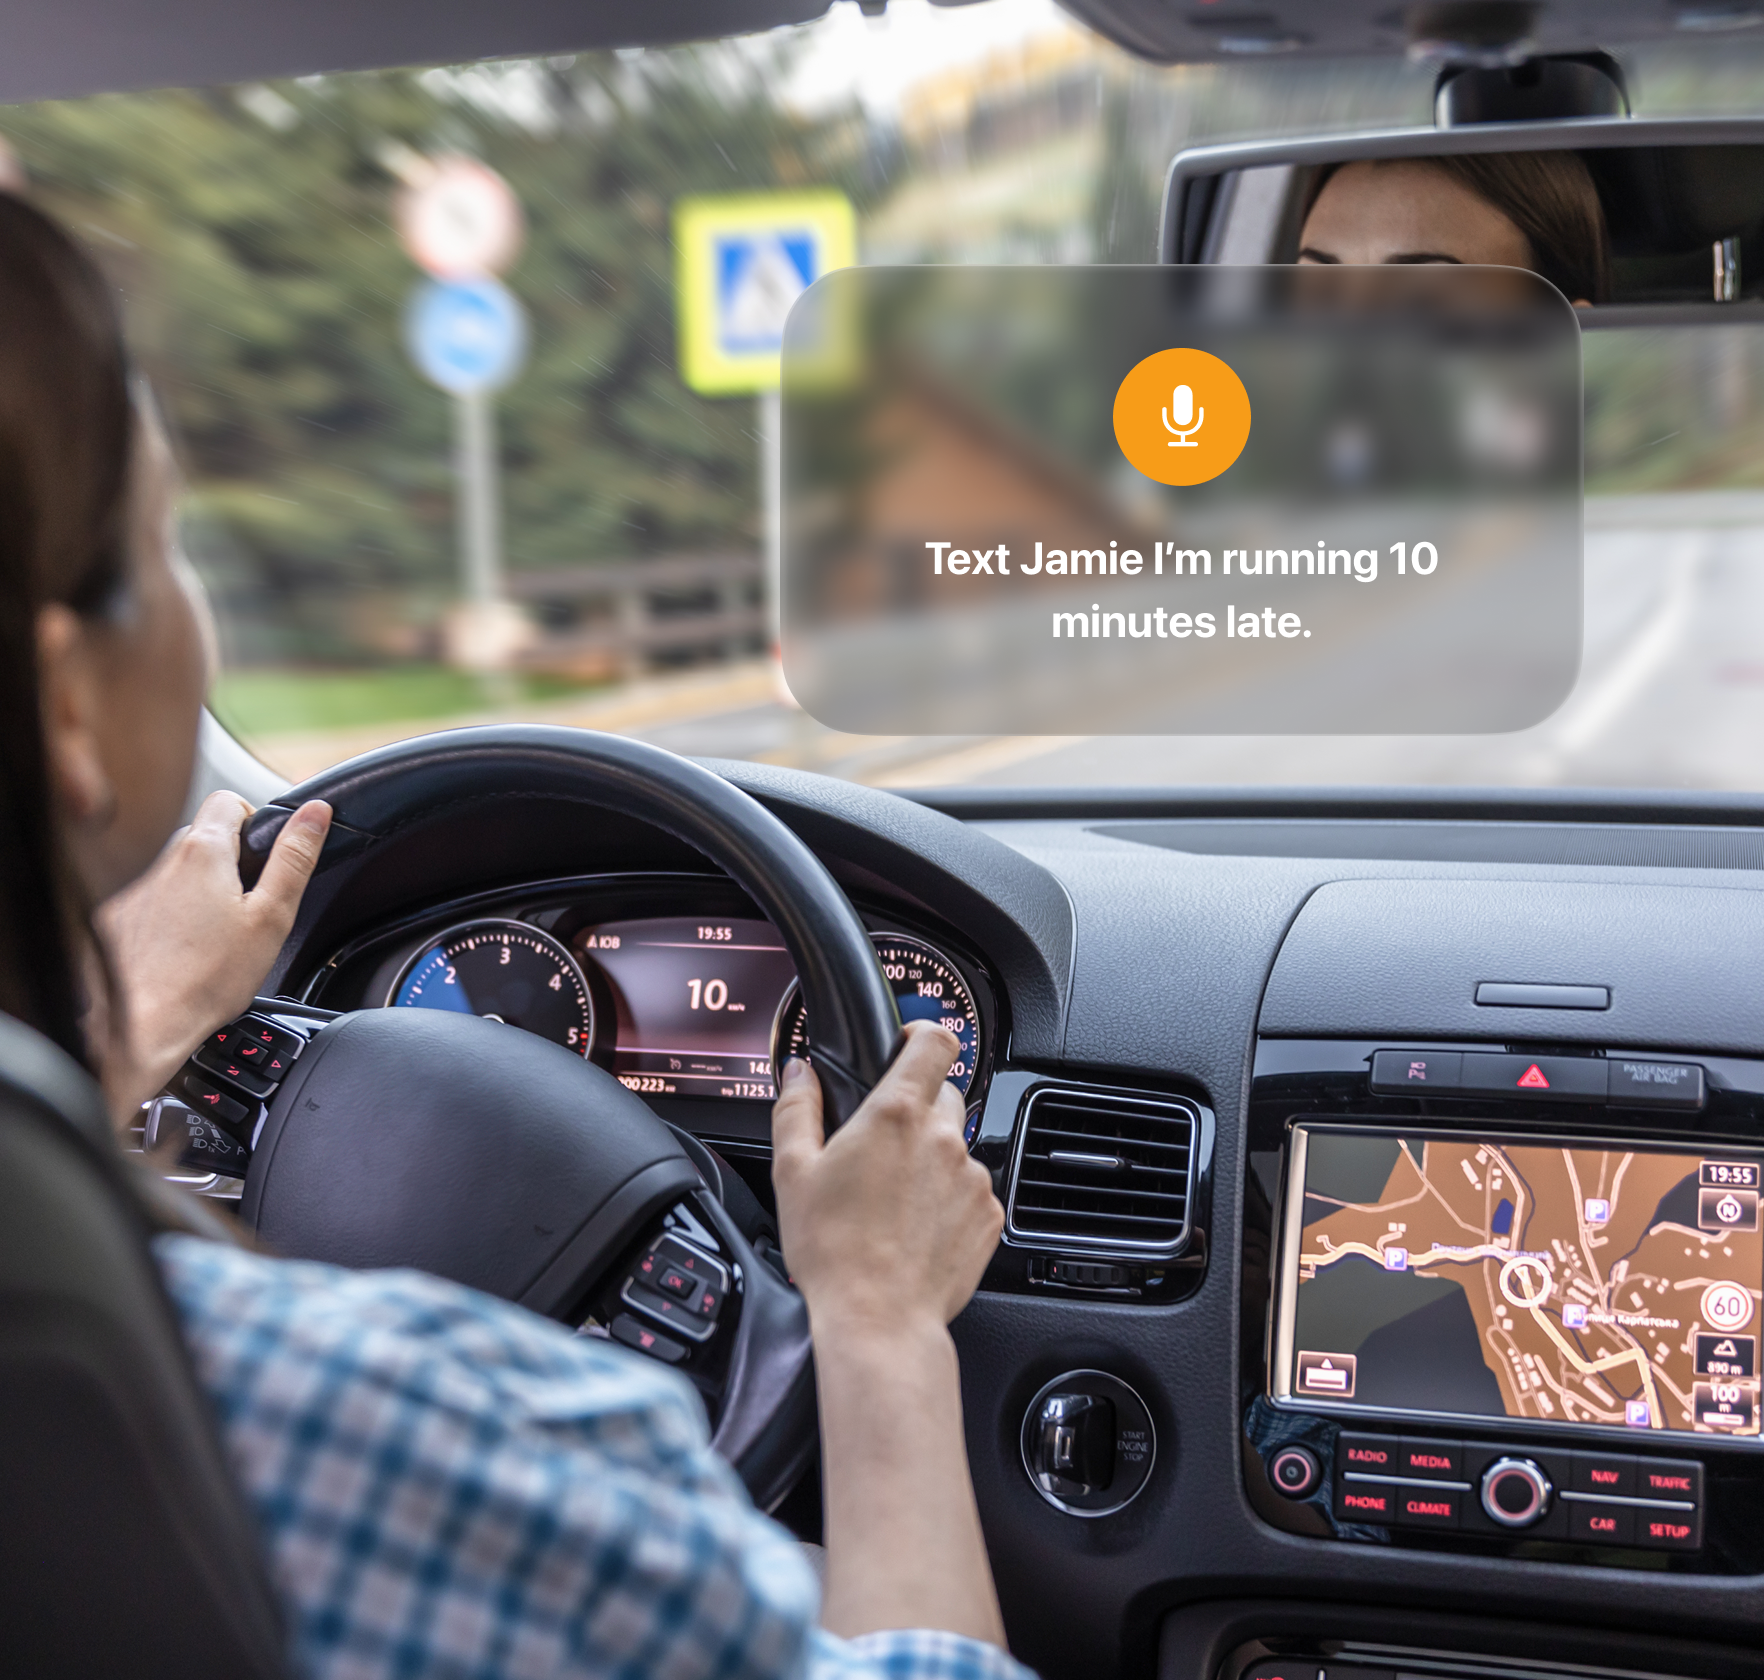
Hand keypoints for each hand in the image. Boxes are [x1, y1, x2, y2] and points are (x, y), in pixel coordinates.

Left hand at [96, 792, 331, 1116]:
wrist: (142, 1025)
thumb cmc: (208, 978)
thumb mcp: (272, 916)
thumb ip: (295, 858)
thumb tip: (315, 813)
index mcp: (203, 852)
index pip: (230, 801)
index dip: (257, 822)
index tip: (267, 859)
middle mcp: (162, 862)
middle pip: (205, 838)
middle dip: (233, 862)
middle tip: (250, 906)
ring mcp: (136, 891)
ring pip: (179, 874)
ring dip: (202, 892)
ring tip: (217, 937)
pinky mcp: (119, 920)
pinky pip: (154, 903)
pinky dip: (173, 918)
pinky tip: (185, 953)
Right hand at [770, 1021, 1008, 1644]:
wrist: (878, 1321)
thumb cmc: (833, 1251)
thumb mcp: (793, 1171)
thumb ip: (796, 1108)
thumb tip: (799, 1073)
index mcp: (896, 1114)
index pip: (935, 1040)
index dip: (922, 1033)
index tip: (907, 1044)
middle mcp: (943, 1138)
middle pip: (944, 1093)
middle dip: (917, 1108)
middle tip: (882, 1144)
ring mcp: (972, 1177)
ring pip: (956, 1146)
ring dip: (931, 1158)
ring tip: (893, 1199)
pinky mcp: (989, 1215)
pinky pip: (971, 1189)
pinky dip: (948, 1198)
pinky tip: (914, 1226)